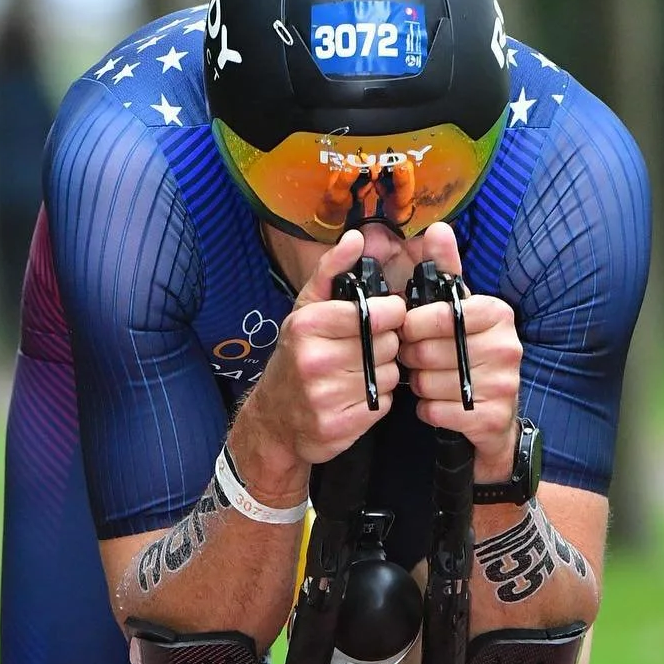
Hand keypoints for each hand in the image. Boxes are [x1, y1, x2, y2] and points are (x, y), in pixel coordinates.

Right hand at [245, 230, 407, 468]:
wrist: (273, 420)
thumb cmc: (296, 356)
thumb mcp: (306, 308)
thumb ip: (332, 270)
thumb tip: (357, 237)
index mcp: (309, 324)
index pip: (378, 313)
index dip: (389, 314)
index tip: (382, 318)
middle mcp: (315, 360)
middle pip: (388, 344)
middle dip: (384, 345)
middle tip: (365, 350)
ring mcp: (325, 397)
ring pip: (390, 374)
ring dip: (383, 373)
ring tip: (358, 373)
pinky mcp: (339, 426)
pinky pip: (384, 404)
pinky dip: (378, 399)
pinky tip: (357, 396)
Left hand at [398, 222, 522, 481]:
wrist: (494, 416)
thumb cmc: (469, 355)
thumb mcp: (460, 310)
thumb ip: (446, 271)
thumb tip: (438, 227)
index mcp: (497, 313)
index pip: (440, 315)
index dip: (413, 327)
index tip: (409, 332)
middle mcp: (507, 347)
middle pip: (429, 351)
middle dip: (413, 358)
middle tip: (417, 360)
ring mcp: (504, 385)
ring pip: (429, 383)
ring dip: (419, 386)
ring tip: (430, 381)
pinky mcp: (491, 418)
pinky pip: (436, 411)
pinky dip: (428, 410)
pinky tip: (439, 404)